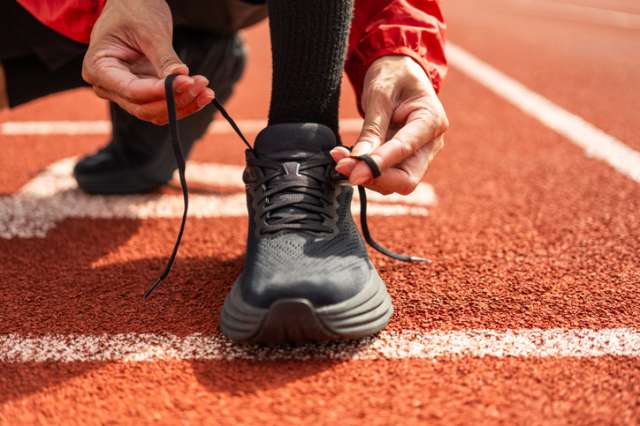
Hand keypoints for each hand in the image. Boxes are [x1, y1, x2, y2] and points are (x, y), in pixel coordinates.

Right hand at [82, 0, 213, 123]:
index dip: (160, 91)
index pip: (132, 90)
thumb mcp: (150, 31)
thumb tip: (182, 78)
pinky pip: (163, 104)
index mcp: (98, 68)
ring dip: (183, 104)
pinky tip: (203, 92)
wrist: (133, 3)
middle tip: (201, 85)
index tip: (187, 82)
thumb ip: (164, 58)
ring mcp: (125, 91)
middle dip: (175, 100)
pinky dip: (183, 101)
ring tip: (206, 90)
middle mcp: (108, 86)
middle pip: (143, 107)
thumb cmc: (134, 10)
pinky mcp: (144, 91)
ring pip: (155, 112)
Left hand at [331, 56, 447, 194]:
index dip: (379, 165)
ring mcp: (419, 155)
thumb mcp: (380, 94)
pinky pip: (385, 175)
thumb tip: (357, 159)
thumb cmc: (393, 76)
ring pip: (394, 182)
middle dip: (374, 179)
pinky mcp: (404, 160)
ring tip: (339, 158)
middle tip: (343, 168)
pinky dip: (365, 171)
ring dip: (366, 176)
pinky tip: (346, 158)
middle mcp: (430, 143)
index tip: (354, 174)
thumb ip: (372, 129)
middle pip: (407, 179)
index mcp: (431, 120)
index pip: (405, 149)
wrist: (398, 72)